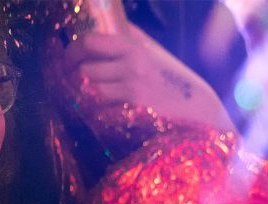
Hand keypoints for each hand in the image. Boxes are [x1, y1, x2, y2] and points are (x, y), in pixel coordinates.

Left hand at [63, 24, 233, 130]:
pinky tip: (102, 114)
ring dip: (84, 98)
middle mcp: (131, 66)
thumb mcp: (155, 53)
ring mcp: (132, 91)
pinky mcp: (134, 113)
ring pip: (90, 93)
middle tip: (71, 84)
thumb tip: (109, 24)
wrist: (199, 110)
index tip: (68, 60)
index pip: (88, 43)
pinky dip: (98, 113)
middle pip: (84, 70)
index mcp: (133, 48)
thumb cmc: (175, 82)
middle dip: (74, 79)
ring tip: (86, 100)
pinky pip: (102, 112)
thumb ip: (132, 38)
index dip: (71, 52)